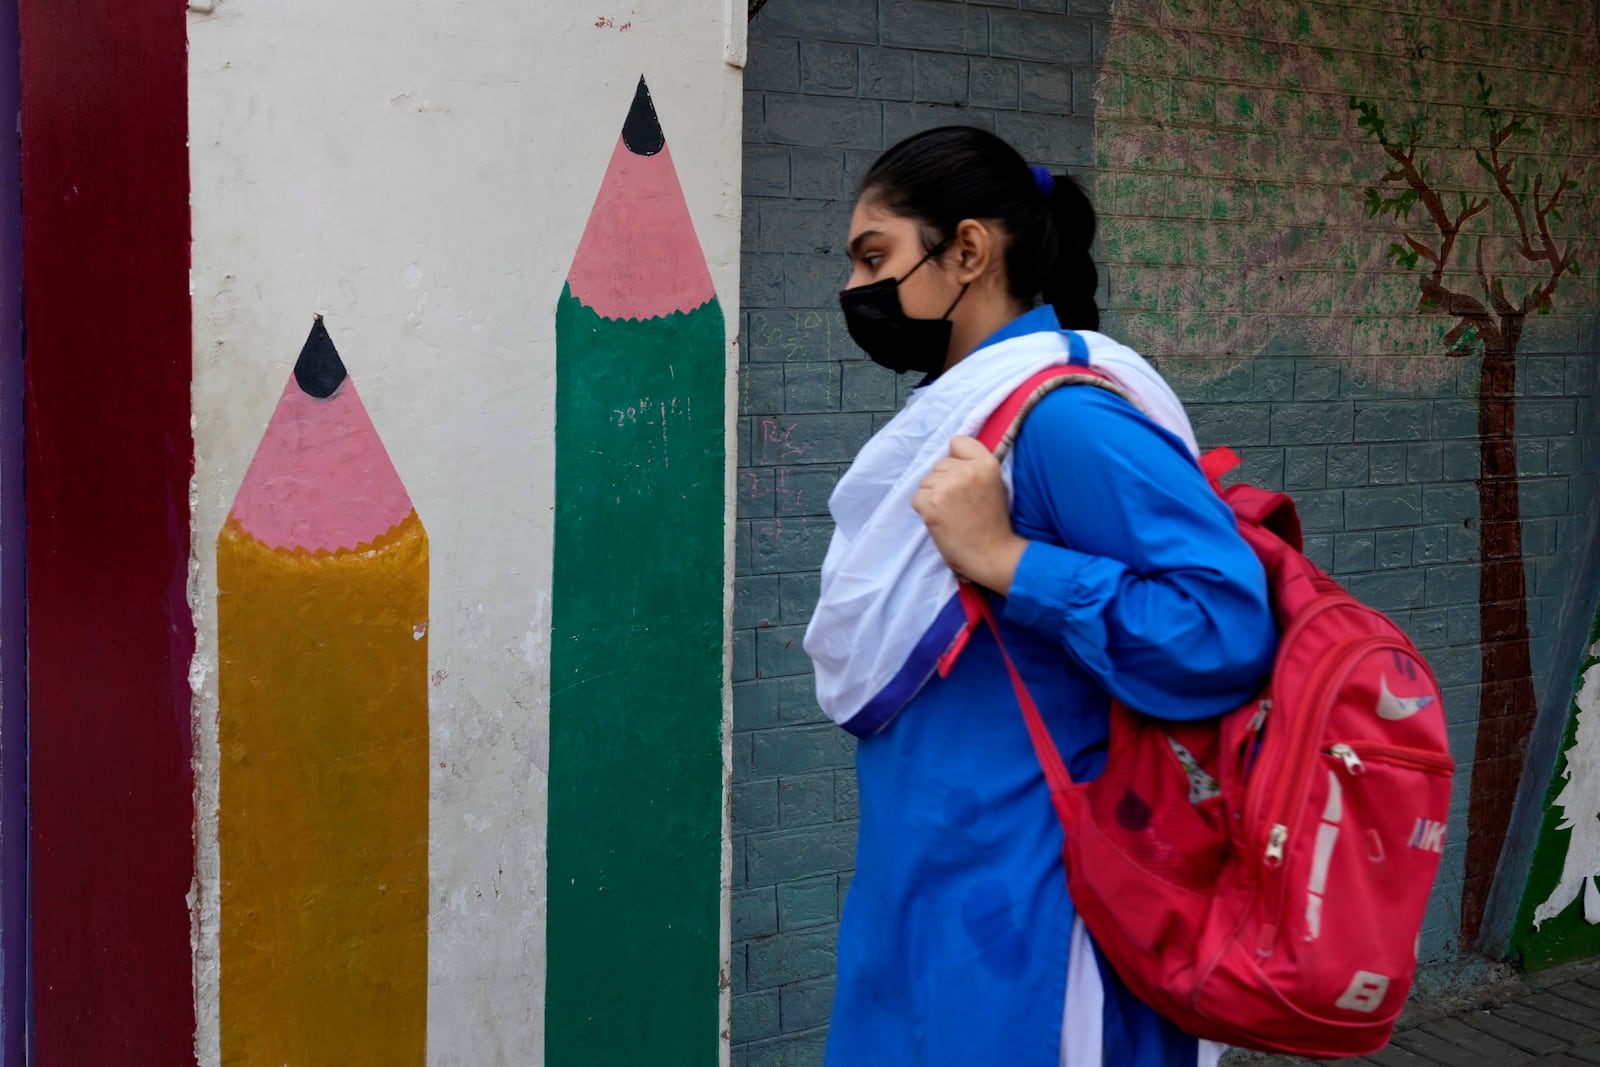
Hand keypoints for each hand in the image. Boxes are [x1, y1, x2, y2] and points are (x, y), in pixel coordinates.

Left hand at [912, 435, 1029, 593]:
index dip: (956, 460)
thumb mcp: (995, 485)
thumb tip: (949, 454)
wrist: (992, 555)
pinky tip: (942, 521)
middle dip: (944, 482)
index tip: (963, 478)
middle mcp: (967, 470)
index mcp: (986, 463)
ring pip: (926, 481)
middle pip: (938, 465)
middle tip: (961, 505)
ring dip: (933, 497)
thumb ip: (975, 467)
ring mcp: (948, 486)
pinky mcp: (932, 503)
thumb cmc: (992, 524)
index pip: (957, 442)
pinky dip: (925, 510)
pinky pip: (917, 498)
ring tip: (953, 515)